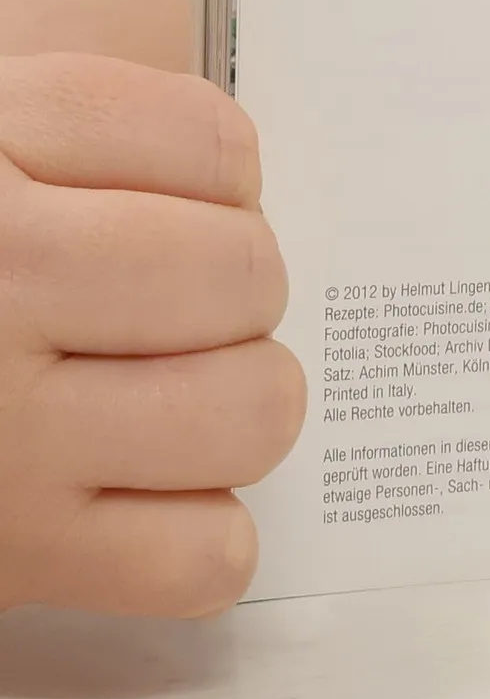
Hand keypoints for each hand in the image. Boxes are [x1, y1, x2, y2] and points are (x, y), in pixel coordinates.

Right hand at [0, 54, 304, 615]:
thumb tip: (233, 184)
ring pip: (255, 410)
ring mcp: (4, 438)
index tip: (157, 203)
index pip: (216, 146)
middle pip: (251, 275)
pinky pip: (203, 555)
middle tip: (150, 305)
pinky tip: (126, 493)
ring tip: (146, 394)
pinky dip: (194, 534)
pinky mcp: (12, 561)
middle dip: (229, 288)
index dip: (218, 176)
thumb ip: (93, 138)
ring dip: (232, 404)